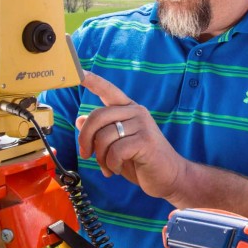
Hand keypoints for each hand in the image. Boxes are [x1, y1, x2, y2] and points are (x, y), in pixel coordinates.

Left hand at [75, 70, 188, 199]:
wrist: (170, 176)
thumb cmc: (141, 160)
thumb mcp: (116, 144)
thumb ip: (101, 131)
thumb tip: (80, 120)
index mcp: (129, 109)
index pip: (108, 90)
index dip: (93, 80)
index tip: (78, 70)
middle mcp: (136, 112)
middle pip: (97, 117)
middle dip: (85, 139)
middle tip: (85, 155)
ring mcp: (142, 125)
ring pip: (104, 137)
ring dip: (100, 158)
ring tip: (109, 167)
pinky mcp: (145, 140)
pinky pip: (115, 151)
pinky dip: (112, 165)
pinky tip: (118, 169)